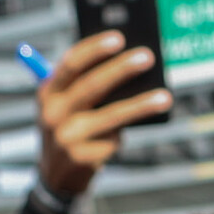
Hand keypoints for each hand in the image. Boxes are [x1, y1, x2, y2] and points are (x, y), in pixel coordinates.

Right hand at [35, 32, 168, 200]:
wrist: (56, 176)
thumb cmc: (71, 128)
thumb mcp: (68, 104)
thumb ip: (88, 83)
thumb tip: (130, 62)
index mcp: (48, 92)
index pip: (71, 63)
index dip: (95, 49)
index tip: (119, 38)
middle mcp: (53, 113)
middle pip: (91, 86)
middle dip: (121, 69)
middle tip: (147, 57)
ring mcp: (66, 137)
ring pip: (111, 115)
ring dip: (141, 105)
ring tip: (164, 97)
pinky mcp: (82, 158)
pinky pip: (114, 139)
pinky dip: (126, 132)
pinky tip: (138, 126)